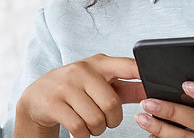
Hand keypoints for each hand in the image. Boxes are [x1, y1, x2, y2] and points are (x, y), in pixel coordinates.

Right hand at [16, 54, 146, 137]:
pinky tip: (80, 130)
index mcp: (99, 63)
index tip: (156, 81)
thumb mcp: (100, 83)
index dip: (142, 72)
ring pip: (95, 119)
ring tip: (91, 124)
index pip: (126, 65)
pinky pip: (79, 128)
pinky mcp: (53, 103)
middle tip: (106, 121)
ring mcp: (65, 86)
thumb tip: (153, 92)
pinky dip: (83, 136)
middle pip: (111, 104)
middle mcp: (82, 70)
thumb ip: (127, 88)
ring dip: (97, 129)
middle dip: (113, 120)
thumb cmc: (76, 89)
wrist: (37, 97)